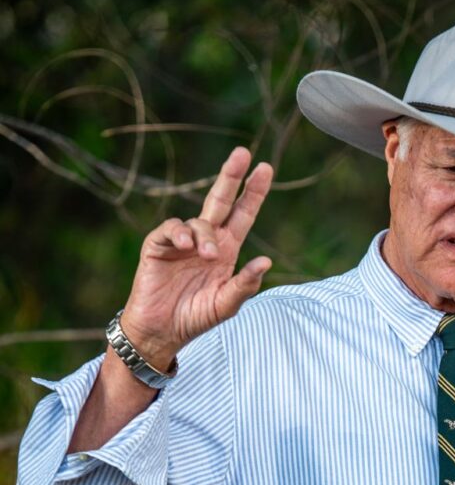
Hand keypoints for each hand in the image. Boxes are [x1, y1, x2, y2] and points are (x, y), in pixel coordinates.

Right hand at [119, 147, 272, 368]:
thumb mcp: (226, 304)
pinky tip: (186, 245)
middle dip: (231, 177)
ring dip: (206, 235)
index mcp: (227, 250)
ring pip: (198, 221)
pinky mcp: (159, 246)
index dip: (253, 193)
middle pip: (220, 200)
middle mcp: (206, 241)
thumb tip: (266, 261)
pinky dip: (180, 233)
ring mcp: (182, 242)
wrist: (162, 331)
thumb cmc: (195, 317)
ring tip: (209, 256)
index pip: (243, 214)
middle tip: (242, 153)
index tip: (264, 168)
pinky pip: (171, 229)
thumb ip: (245, 284)